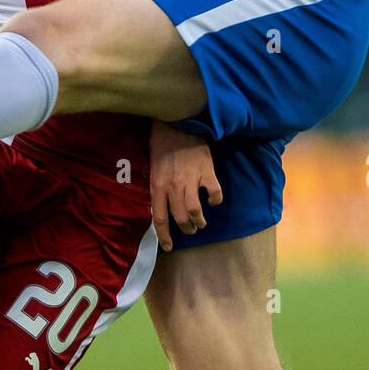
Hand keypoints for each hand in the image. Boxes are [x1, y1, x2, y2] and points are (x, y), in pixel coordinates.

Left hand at [148, 120, 223, 251]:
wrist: (177, 122)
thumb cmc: (162, 144)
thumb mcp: (153, 167)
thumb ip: (158, 187)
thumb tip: (161, 206)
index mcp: (158, 185)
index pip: (159, 218)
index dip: (164, 236)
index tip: (168, 247)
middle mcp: (173, 186)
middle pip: (180, 218)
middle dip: (186, 229)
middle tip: (190, 229)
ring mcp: (191, 179)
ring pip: (195, 211)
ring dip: (199, 221)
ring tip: (201, 222)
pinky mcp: (206, 171)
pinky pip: (214, 193)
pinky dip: (215, 200)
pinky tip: (213, 200)